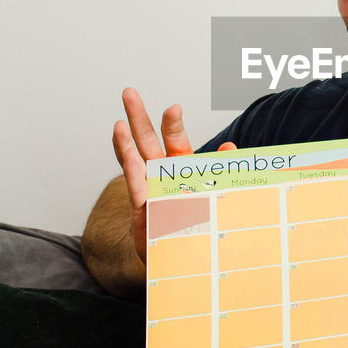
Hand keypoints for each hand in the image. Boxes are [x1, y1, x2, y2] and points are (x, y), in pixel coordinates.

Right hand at [111, 87, 233, 262]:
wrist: (181, 254)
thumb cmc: (196, 220)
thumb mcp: (214, 191)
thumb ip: (221, 169)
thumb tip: (229, 149)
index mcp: (179, 166)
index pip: (174, 139)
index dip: (173, 124)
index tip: (174, 108)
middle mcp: (160, 173)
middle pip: (147, 140)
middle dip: (138, 117)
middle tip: (129, 93)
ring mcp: (148, 189)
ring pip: (134, 160)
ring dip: (125, 142)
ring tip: (119, 123)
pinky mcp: (142, 208)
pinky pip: (136, 188)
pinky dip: (133, 172)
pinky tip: (127, 158)